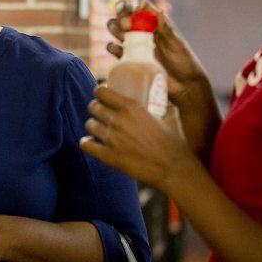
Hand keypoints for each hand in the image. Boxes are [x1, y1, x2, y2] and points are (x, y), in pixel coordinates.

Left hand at [81, 86, 199, 193]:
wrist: (174, 169)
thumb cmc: (175, 142)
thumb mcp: (172, 115)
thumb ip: (165, 104)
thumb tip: (165, 99)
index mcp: (131, 107)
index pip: (102, 92)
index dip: (99, 93)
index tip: (101, 96)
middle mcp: (118, 120)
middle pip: (93, 107)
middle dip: (95, 108)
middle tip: (100, 113)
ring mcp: (112, 139)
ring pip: (89, 125)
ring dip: (92, 125)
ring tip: (98, 128)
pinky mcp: (109, 157)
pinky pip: (86, 145)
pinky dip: (86, 143)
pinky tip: (89, 142)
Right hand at [107, 0, 207, 106]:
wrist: (183, 86)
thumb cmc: (184, 62)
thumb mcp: (177, 44)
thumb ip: (167, 29)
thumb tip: (159, 12)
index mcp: (155, 23)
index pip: (141, 6)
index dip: (134, 4)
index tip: (133, 9)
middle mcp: (143, 31)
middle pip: (124, 15)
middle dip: (121, 16)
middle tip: (127, 25)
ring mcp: (135, 45)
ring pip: (116, 30)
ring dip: (114, 28)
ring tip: (122, 34)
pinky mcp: (129, 59)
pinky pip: (115, 50)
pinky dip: (112, 47)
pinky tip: (116, 48)